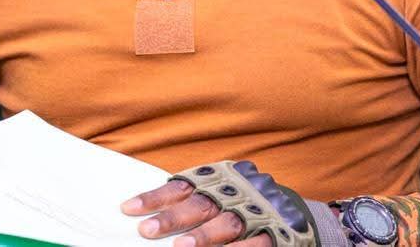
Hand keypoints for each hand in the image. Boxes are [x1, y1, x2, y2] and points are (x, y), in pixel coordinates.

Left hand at [122, 178, 271, 246]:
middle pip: (200, 204)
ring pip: (227, 224)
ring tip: (180, 246)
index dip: (155, 197)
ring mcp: (255, 213)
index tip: (128, 209)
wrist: (291, 210)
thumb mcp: (216, 192)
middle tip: (147, 230)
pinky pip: (256, 243)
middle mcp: (234, 193)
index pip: (181, 187)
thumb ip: (189, 201)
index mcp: (216, 180)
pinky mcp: (275, 233)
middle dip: (174, 217)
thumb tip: (149, 217)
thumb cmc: (240, 202)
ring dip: (203, 236)